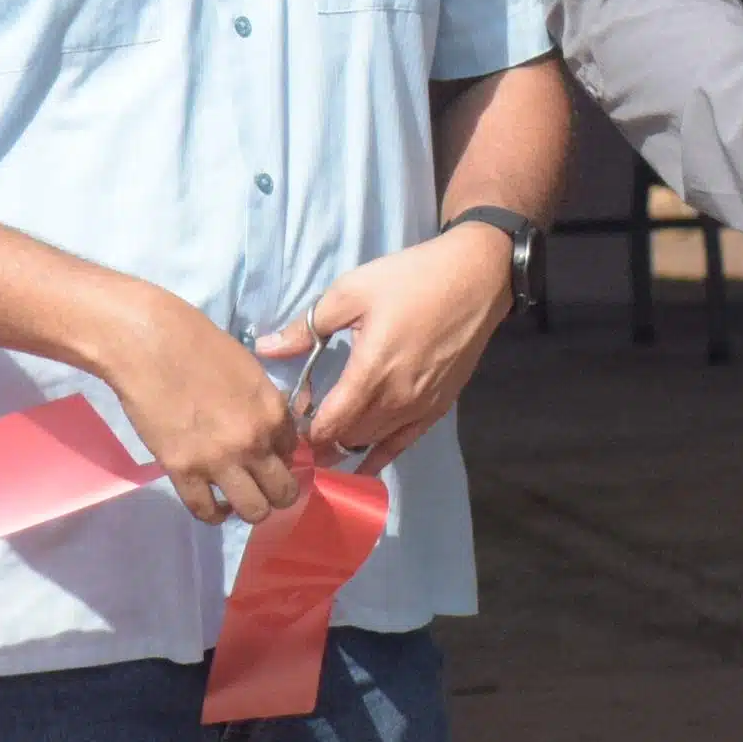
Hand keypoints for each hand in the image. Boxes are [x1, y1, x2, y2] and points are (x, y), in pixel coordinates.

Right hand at [96, 287, 306, 524]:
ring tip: (239, 499)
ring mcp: (218, 461)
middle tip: (264, 488)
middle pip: (283, 491)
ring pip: (253, 511)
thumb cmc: (200, 347)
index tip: (272, 458)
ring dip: (251, 509)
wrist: (151, 347)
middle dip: (279, 494)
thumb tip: (270, 429)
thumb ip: (265, 405)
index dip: (285, 457)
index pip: (295, 452)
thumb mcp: (251, 372)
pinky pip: (205, 511)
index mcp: (274, 412)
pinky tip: (214, 505)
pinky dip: (213, 513)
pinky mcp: (182, 471)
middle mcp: (254, 442)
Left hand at [263, 224, 513, 471]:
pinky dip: (380, 455)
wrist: (477, 276)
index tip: (285, 425)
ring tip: (325, 440)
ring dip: (346, 444)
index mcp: (370, 372)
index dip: (302, 434)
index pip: (327, 425)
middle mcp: (396, 399)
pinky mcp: (440, 405)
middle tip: (300, 430)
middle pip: (347, 438)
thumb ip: (306, 327)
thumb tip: (265, 349)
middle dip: (319, 441)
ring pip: (373, 442)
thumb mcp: (350, 292)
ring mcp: (421, 405)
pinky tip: (364, 465)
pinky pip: (404, 442)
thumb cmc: (412, 279)